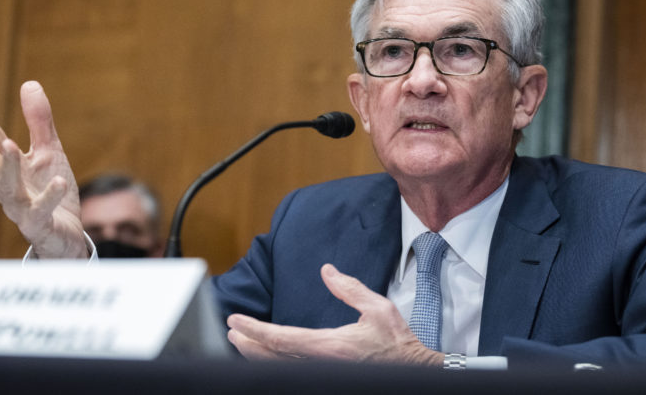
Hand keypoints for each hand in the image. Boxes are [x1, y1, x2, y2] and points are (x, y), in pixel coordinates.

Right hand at [0, 81, 85, 257]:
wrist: (67, 236)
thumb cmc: (52, 192)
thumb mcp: (50, 152)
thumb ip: (39, 122)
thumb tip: (29, 83)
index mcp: (7, 168)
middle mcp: (7, 187)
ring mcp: (21, 208)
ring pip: (8, 188)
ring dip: (7, 166)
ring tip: (10, 143)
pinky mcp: (40, 224)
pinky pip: (42, 211)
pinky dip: (49, 196)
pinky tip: (60, 182)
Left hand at [226, 264, 442, 365]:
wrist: (412, 370)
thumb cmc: (397, 342)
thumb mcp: (378, 308)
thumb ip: (349, 289)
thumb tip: (327, 271)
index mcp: (331, 345)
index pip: (283, 339)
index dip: (256, 331)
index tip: (236, 321)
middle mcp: (323, 363)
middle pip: (274, 357)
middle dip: (249, 343)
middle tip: (232, 330)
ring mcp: (324, 371)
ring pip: (280, 366)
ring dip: (257, 354)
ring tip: (241, 341)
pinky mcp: (328, 374)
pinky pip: (292, 369)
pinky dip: (274, 361)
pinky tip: (267, 354)